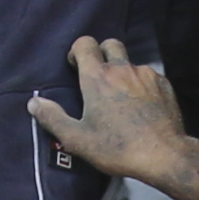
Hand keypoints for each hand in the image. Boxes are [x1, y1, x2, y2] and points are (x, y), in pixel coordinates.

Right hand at [26, 33, 198, 198]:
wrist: (164, 155)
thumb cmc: (117, 148)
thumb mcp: (77, 139)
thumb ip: (52, 118)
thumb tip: (33, 103)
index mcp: (98, 77)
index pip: (85, 43)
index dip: (77, 51)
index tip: (75, 66)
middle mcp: (123, 69)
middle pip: (110, 44)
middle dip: (102, 54)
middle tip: (98, 77)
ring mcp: (147, 75)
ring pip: (131, 63)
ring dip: (122, 72)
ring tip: (120, 98)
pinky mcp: (164, 85)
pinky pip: (149, 77)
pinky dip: (141, 85)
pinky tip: (140, 106)